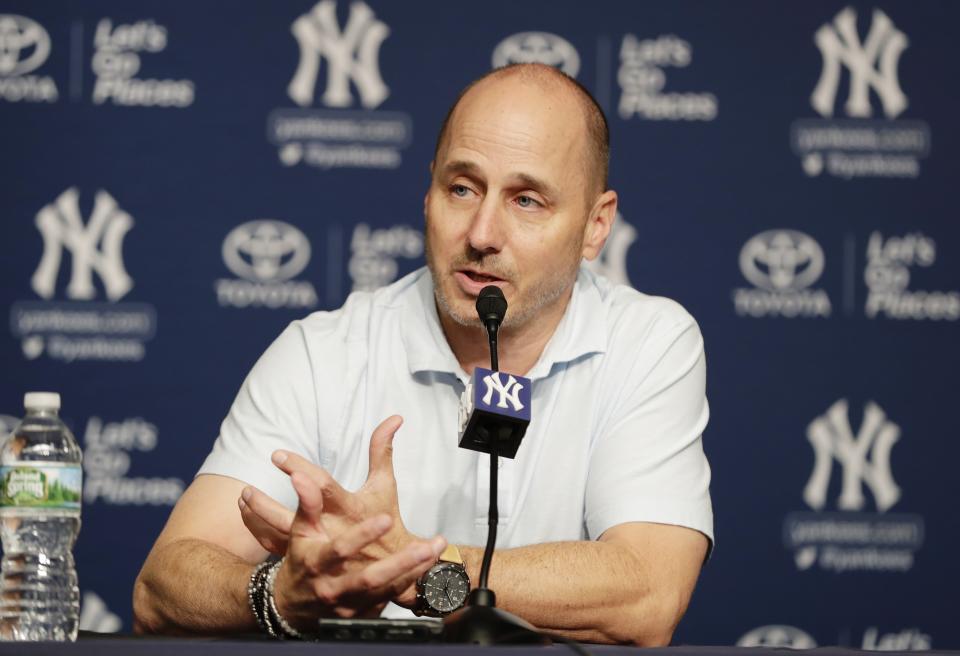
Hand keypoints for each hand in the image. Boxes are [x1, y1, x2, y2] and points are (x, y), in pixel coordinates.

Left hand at [238, 415, 437, 607]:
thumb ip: (383, 450)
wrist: (391, 572)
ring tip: (243, 496)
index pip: (321, 485)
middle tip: (247, 489)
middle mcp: (330, 530)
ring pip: (279, 534)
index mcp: (349, 509)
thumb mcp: (386, 486)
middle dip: (266, 502)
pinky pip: (276, 546)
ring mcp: (317, 547)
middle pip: (291, 516)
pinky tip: (247, 515)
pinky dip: (259, 530)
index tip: (278, 456)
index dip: (299, 469)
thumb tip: (395, 417)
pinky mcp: (308, 559)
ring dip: (258, 515)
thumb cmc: (388, 524)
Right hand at [271, 468, 444, 627]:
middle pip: (369, 578)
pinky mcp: (360, 614)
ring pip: (384, 590)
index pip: (341, 549)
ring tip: (434, 551)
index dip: (363, 535)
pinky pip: (388, 598)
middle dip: (400, 563)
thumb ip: (309, 503)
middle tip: (426, 547)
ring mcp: (347, 604)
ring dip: (413, 571)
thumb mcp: (302, 530)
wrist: (294, 603)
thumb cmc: (302, 558)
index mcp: (316, 562)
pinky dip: (409, 582)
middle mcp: (332, 587)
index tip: (387, 519)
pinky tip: (427, 566)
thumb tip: (302, 476)